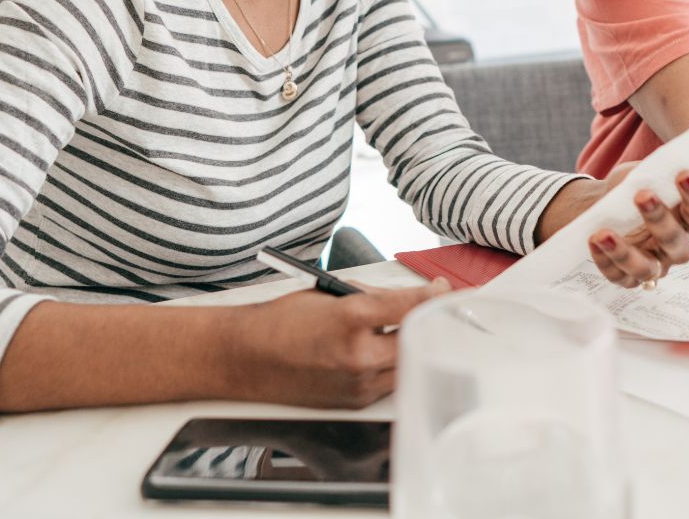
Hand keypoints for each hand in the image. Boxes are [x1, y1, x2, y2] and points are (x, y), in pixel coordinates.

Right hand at [229, 280, 448, 407]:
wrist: (247, 359)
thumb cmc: (282, 320)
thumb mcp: (330, 293)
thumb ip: (372, 296)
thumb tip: (405, 298)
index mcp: (351, 317)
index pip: (409, 305)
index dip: (432, 294)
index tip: (442, 287)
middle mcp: (358, 354)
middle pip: (416, 337)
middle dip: (428, 318)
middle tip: (434, 305)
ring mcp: (357, 383)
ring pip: (407, 362)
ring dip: (413, 342)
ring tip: (413, 325)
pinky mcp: (353, 402)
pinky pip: (390, 382)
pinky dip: (395, 364)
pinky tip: (391, 349)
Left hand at [537, 165, 688, 287]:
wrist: (606, 206)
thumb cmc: (632, 189)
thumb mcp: (642, 175)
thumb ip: (653, 174)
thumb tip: (661, 165)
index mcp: (687, 220)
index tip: (684, 174)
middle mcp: (676, 247)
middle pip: (675, 243)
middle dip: (660, 220)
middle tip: (642, 195)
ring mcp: (654, 265)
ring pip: (646, 268)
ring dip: (625, 252)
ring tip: (604, 233)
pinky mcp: (629, 277)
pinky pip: (619, 275)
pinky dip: (604, 259)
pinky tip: (594, 239)